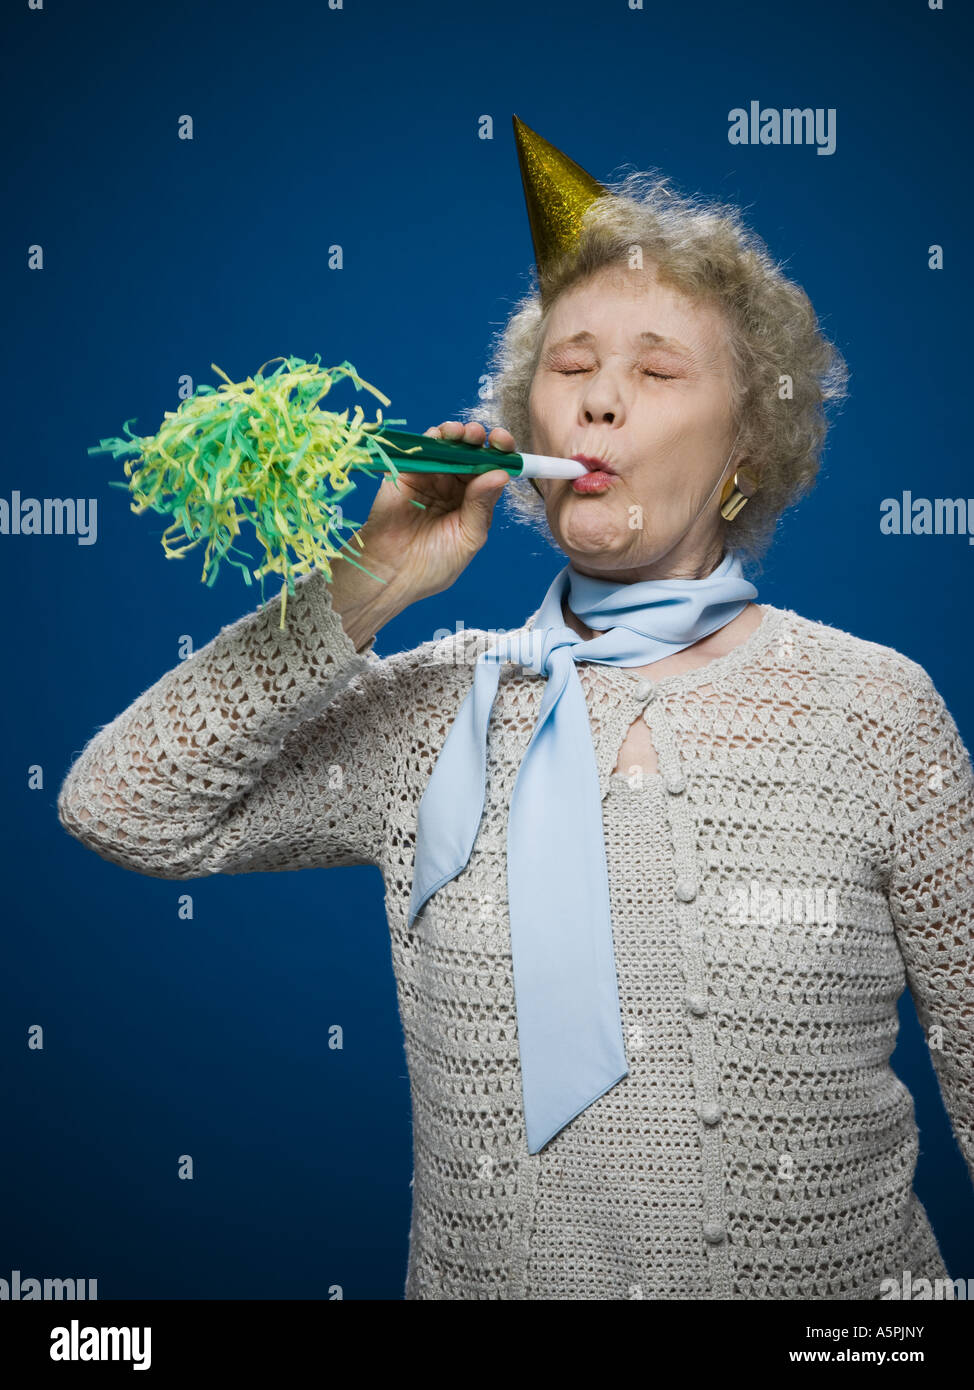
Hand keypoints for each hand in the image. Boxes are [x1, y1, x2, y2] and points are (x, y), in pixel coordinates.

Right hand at [332, 420, 516, 611]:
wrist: (392, 572)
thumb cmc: (434, 564)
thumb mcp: (468, 537)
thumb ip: (482, 506)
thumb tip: (501, 474)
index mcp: (474, 502)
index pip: (492, 471)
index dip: (501, 455)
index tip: (504, 444)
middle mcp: (454, 487)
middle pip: (472, 454)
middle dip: (480, 440)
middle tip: (482, 436)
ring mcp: (431, 478)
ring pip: (448, 446)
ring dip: (458, 434)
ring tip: (463, 433)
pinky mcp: (407, 473)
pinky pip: (422, 449)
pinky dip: (433, 437)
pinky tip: (442, 436)